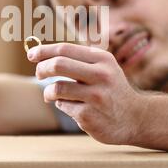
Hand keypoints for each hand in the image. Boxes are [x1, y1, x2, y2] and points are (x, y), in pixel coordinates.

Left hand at [27, 43, 147, 144]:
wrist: (136, 118)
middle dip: (42, 68)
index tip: (31, 54)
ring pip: (57, 88)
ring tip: (53, 94)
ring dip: (49, 92)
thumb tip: (42, 54)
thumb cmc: (112, 89)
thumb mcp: (104, 68)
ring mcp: (95, 96)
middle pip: (58, 65)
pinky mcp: (89, 116)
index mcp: (102, 59)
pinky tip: (73, 107)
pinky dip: (62, 105)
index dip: (44, 51)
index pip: (65, 49)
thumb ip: (79, 60)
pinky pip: (63, 106)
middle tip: (38, 73)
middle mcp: (100, 75)